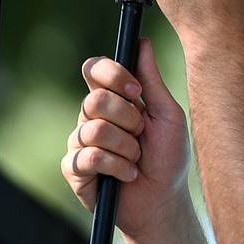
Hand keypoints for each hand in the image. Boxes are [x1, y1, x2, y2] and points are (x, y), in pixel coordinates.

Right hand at [63, 37, 191, 238]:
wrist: (165, 201)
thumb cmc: (169, 157)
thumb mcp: (168, 114)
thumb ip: (152, 80)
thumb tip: (142, 43)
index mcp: (113, 99)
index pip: (94, 70)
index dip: (112, 75)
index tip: (137, 91)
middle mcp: (92, 117)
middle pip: (94, 99)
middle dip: (128, 119)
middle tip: (142, 134)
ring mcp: (80, 143)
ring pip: (93, 129)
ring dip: (127, 147)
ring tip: (137, 159)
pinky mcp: (74, 170)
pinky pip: (88, 157)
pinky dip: (117, 166)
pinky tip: (128, 175)